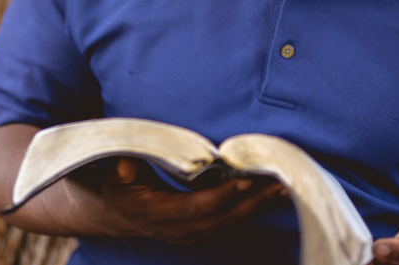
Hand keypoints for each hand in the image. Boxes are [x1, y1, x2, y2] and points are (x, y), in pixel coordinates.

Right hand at [99, 157, 286, 243]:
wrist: (120, 214)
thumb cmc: (121, 187)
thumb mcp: (113, 175)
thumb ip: (120, 168)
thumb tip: (126, 165)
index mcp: (158, 214)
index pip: (196, 207)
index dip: (222, 196)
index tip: (245, 180)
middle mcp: (179, 229)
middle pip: (222, 218)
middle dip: (253, 201)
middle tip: (280, 183)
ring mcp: (192, 232)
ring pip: (231, 221)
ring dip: (259, 205)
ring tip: (285, 187)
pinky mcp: (203, 229)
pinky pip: (232, 219)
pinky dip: (253, 207)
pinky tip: (271, 194)